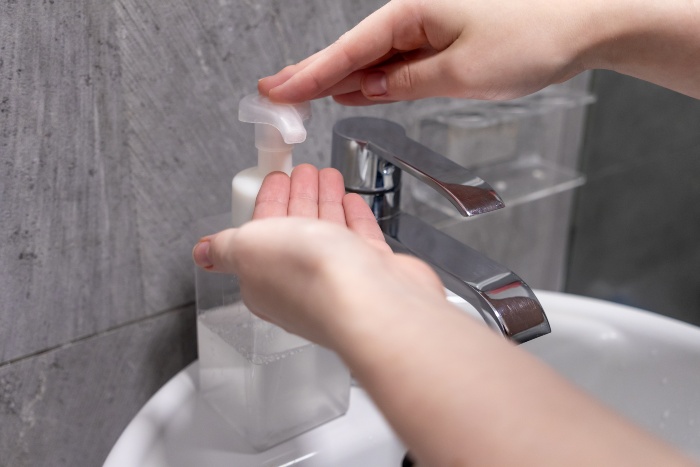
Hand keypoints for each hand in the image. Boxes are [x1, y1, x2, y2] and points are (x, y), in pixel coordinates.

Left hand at [192, 164, 442, 347]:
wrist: (371, 299)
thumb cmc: (309, 277)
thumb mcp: (248, 248)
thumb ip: (224, 246)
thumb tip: (201, 253)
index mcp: (265, 279)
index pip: (262, 233)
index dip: (267, 202)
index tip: (275, 177)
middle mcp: (301, 282)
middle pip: (295, 229)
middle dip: (297, 196)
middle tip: (303, 171)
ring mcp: (340, 278)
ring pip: (328, 230)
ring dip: (325, 200)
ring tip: (327, 176)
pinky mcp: (373, 274)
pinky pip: (360, 239)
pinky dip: (354, 217)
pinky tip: (351, 201)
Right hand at [259, 0, 699, 102]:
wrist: (584, 23)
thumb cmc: (533, 37)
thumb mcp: (460, 73)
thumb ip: (407, 83)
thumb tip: (368, 90)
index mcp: (412, 13)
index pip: (348, 51)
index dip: (309, 75)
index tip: (276, 91)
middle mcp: (415, 16)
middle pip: (353, 52)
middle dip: (313, 76)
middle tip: (275, 95)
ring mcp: (429, 29)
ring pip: (374, 60)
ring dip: (341, 81)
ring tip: (300, 98)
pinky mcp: (443, 42)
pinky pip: (399, 64)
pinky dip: (375, 80)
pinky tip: (353, 91)